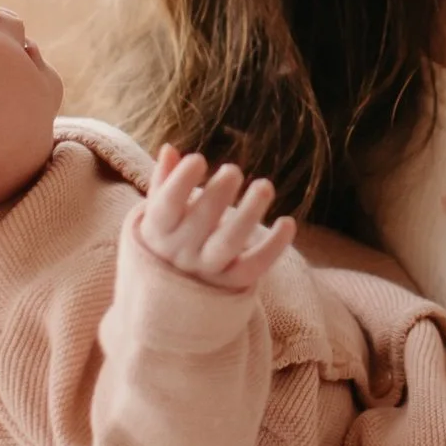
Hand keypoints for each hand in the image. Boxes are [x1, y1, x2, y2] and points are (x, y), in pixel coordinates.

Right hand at [137, 144, 295, 294]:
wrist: (171, 296)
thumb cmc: (169, 237)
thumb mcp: (158, 212)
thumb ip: (164, 181)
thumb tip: (169, 149)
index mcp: (158, 230)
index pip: (165, 206)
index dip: (180, 183)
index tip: (197, 159)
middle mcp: (181, 252)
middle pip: (200, 223)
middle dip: (218, 194)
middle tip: (234, 170)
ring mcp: (207, 269)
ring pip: (228, 244)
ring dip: (247, 215)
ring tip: (265, 185)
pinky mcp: (232, 282)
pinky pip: (254, 266)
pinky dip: (273, 246)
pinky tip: (287, 221)